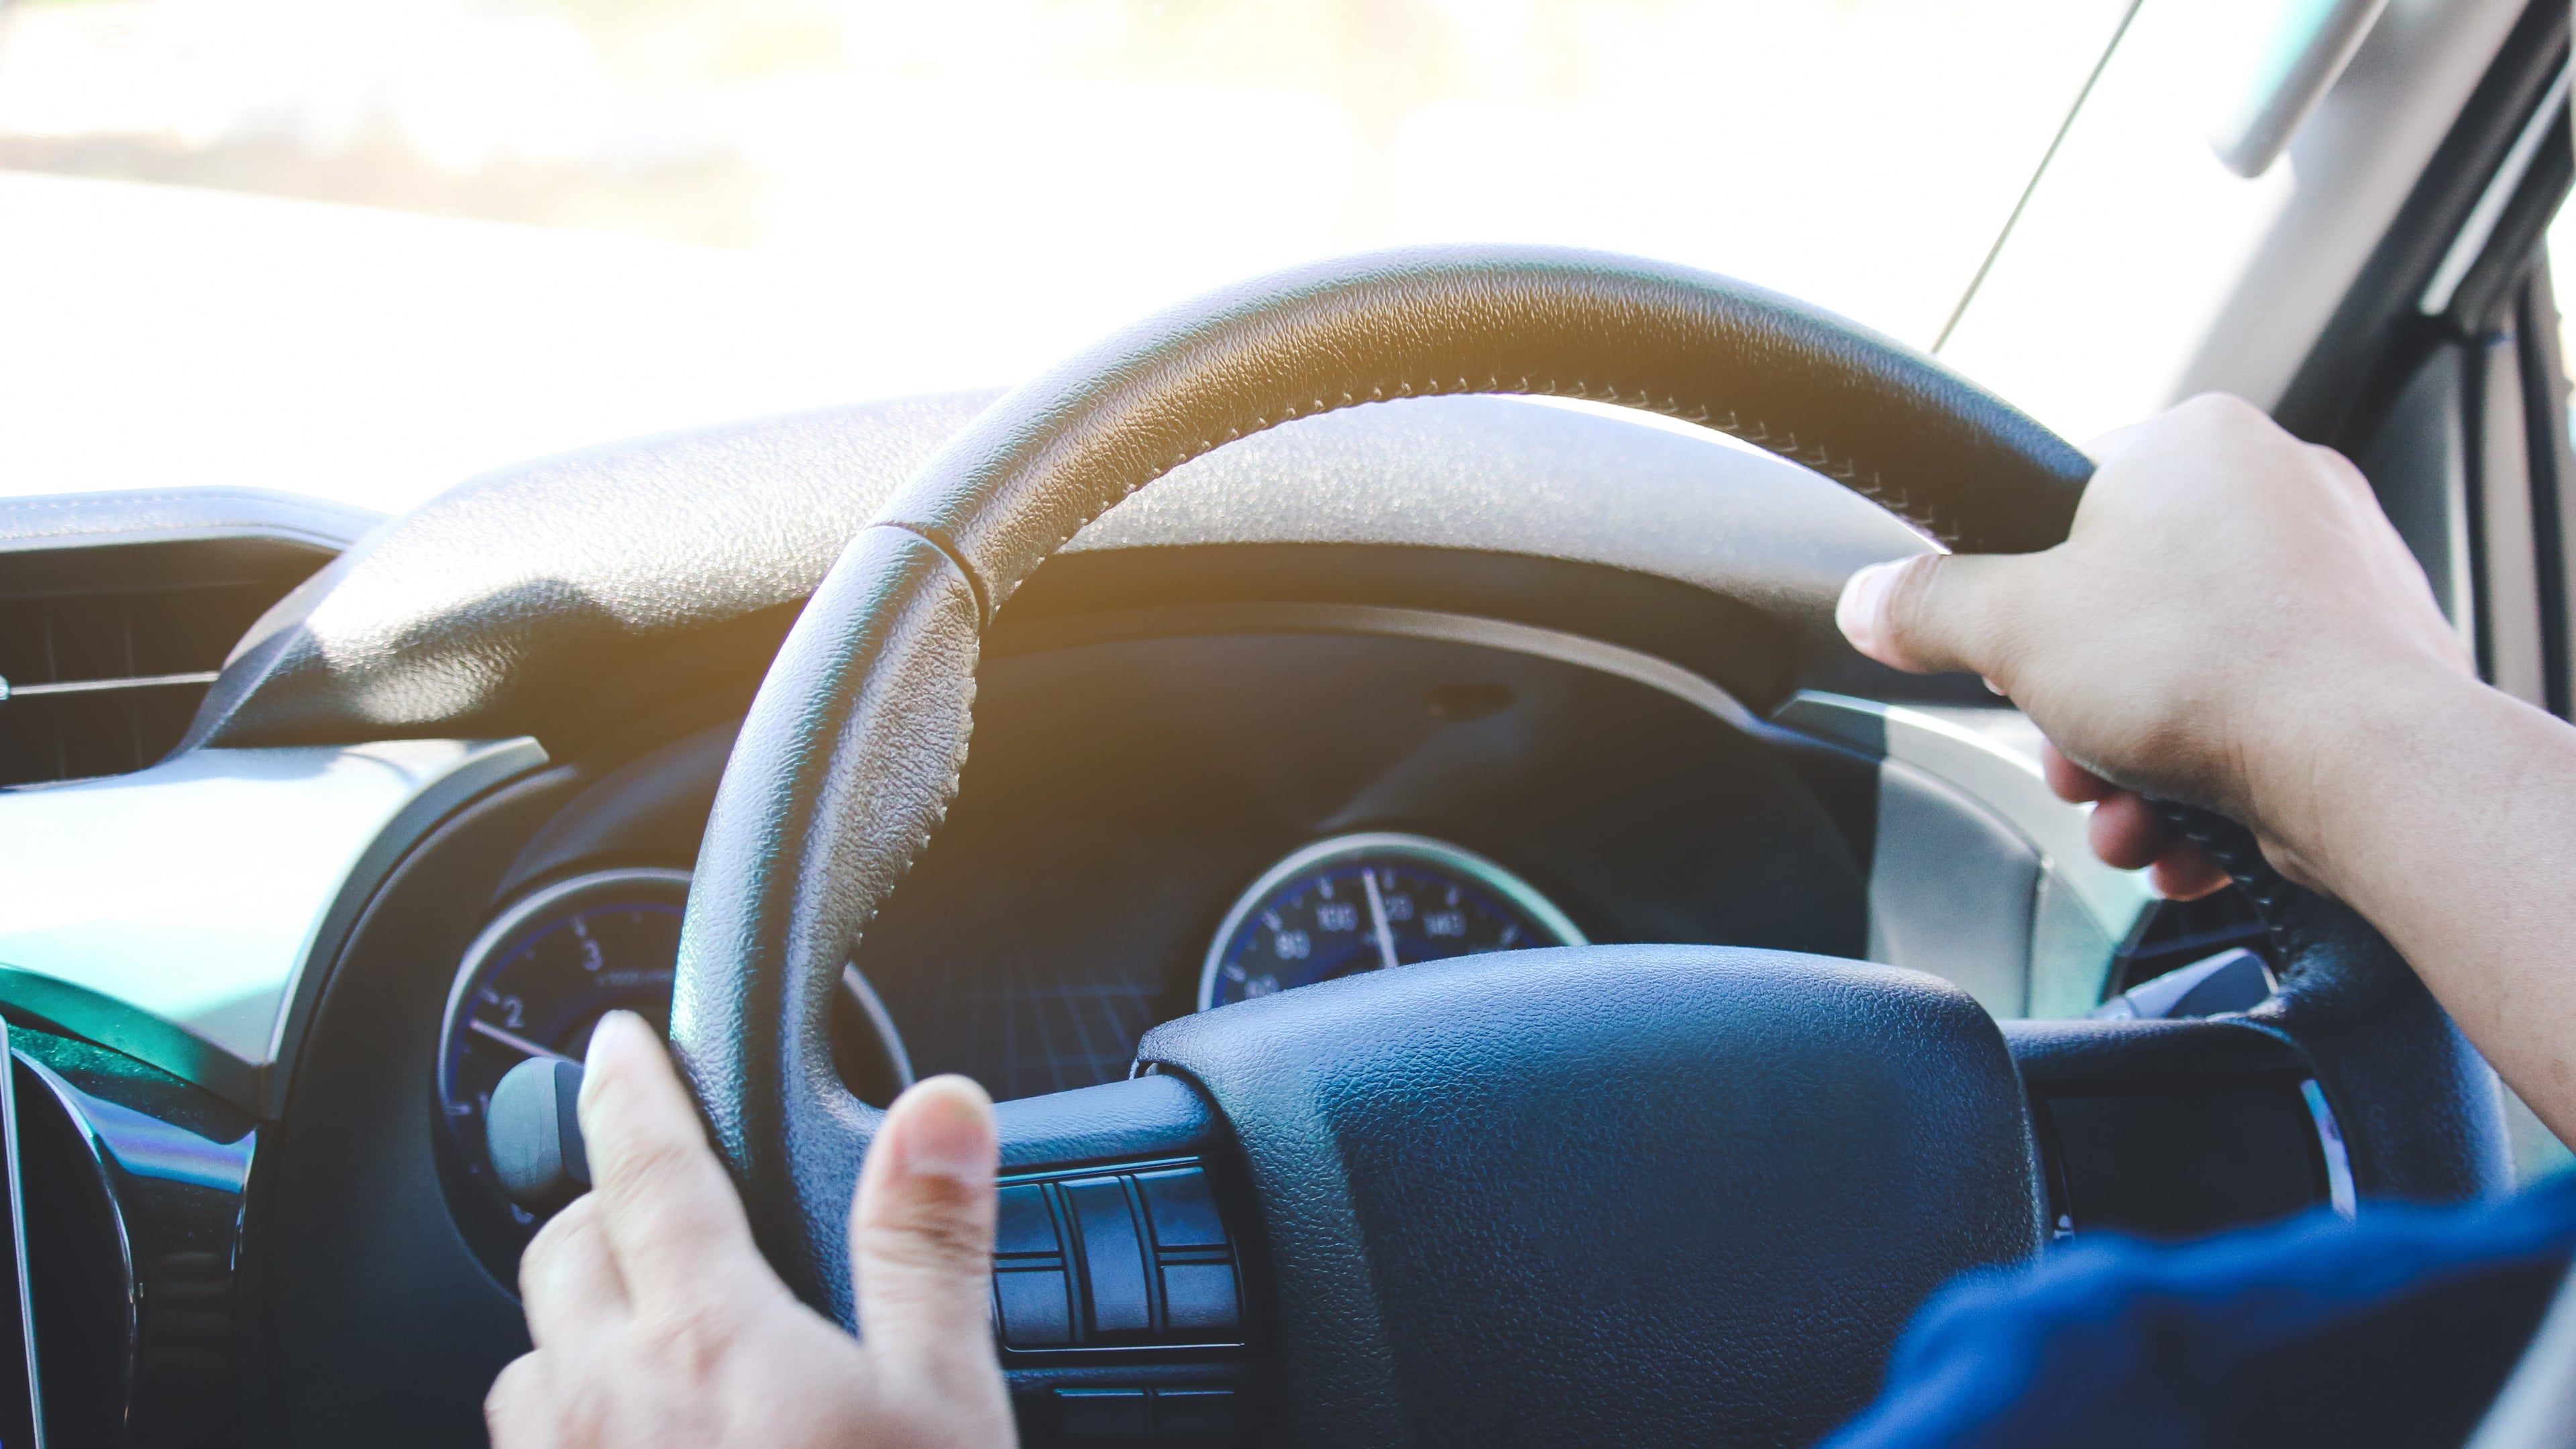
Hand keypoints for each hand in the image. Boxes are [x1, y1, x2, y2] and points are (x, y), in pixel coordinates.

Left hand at [485, 1011, 1017, 1448]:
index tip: (612, 1041)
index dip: (629, 1088)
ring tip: (640, 1334)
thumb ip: (929, 1248)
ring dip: (571, 1326)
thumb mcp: (945, 1410)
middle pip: (558, 1255)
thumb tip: (942, 1108)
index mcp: (709, 1341)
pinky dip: (565, 1431)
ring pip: (525, 1366)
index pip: (644, 1168)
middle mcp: (603, 1409)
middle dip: (600, 1205)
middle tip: (651, 1196)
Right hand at [1836, 393, 2473, 893]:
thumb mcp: (2012, 627)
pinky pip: (2259, 720)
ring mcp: (2341, 576)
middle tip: (2071, 762)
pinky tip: (2191, 834)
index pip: (2064, 502)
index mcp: (2194, 444)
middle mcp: (2281, 489)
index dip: (2018, 596)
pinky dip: (2213, 782)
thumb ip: (1925, 607)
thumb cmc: (2208, 671)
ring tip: (2132, 817)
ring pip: (2189, 678)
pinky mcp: (2378, 664)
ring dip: (2136, 765)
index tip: (2012, 661)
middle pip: (2122, 609)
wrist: (2373, 769)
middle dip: (2080, 714)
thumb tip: (1869, 601)